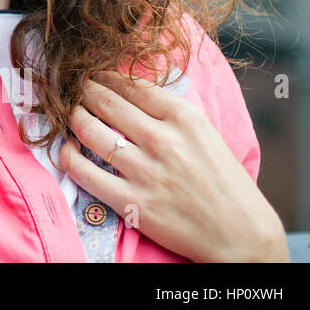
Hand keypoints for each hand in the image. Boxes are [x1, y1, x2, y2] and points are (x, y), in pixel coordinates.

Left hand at [60, 70, 286, 262]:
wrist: (241, 236)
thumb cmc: (225, 183)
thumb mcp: (205, 134)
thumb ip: (170, 112)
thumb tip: (130, 88)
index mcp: (184, 118)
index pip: (130, 85)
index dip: (104, 76)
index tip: (93, 74)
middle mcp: (163, 140)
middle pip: (104, 101)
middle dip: (82, 90)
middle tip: (72, 88)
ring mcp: (145, 171)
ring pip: (88, 130)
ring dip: (72, 117)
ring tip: (69, 114)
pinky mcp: (131, 201)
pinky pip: (83, 171)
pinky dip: (67, 156)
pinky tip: (67, 149)